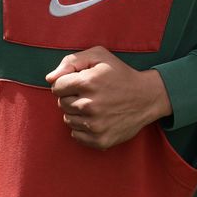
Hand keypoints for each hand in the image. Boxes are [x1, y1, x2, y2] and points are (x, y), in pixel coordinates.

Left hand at [45, 46, 171, 149]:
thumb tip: (49, 79)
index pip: (56, 87)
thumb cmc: (120, 74)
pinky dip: (82, 128)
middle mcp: (89, 105)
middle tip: (90, 94)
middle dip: (72, 97)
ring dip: (77, 113)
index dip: (67, 83)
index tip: (80, 83)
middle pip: (61, 103)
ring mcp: (95, 125)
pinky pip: (76, 135)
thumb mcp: (99, 56)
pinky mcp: (100, 140)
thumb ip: (71, 61)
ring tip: (95, 105)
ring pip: (68, 120)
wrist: (147, 97)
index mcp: (87, 82)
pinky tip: (96, 119)